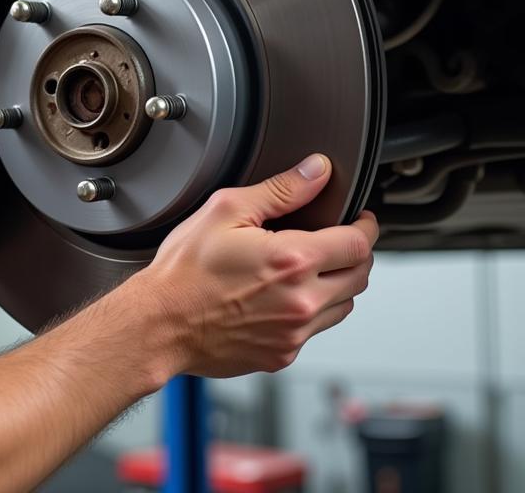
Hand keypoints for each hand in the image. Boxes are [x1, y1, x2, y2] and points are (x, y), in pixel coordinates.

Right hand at [137, 154, 377, 378]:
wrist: (161, 322)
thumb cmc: (185, 269)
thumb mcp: (226, 210)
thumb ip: (280, 190)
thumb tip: (317, 171)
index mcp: (292, 260)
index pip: (359, 243)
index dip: (364, 226)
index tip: (358, 220)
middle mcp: (302, 301)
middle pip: (361, 276)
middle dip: (355, 253)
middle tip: (337, 239)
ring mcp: (294, 333)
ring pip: (344, 305)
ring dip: (337, 283)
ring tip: (308, 268)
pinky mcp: (283, 354)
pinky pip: (316, 330)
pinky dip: (311, 310)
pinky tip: (283, 295)